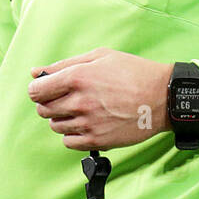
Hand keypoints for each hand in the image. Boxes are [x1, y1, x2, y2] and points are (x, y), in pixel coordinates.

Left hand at [28, 48, 172, 149]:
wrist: (163, 97)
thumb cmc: (133, 72)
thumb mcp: (100, 56)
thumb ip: (63, 64)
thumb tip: (35, 72)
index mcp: (78, 77)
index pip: (36, 91)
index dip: (38, 88)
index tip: (46, 88)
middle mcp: (80, 101)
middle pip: (43, 109)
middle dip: (49, 103)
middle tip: (66, 98)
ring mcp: (88, 123)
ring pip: (55, 126)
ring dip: (62, 118)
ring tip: (81, 109)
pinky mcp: (97, 140)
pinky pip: (68, 142)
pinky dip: (72, 134)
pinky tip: (86, 123)